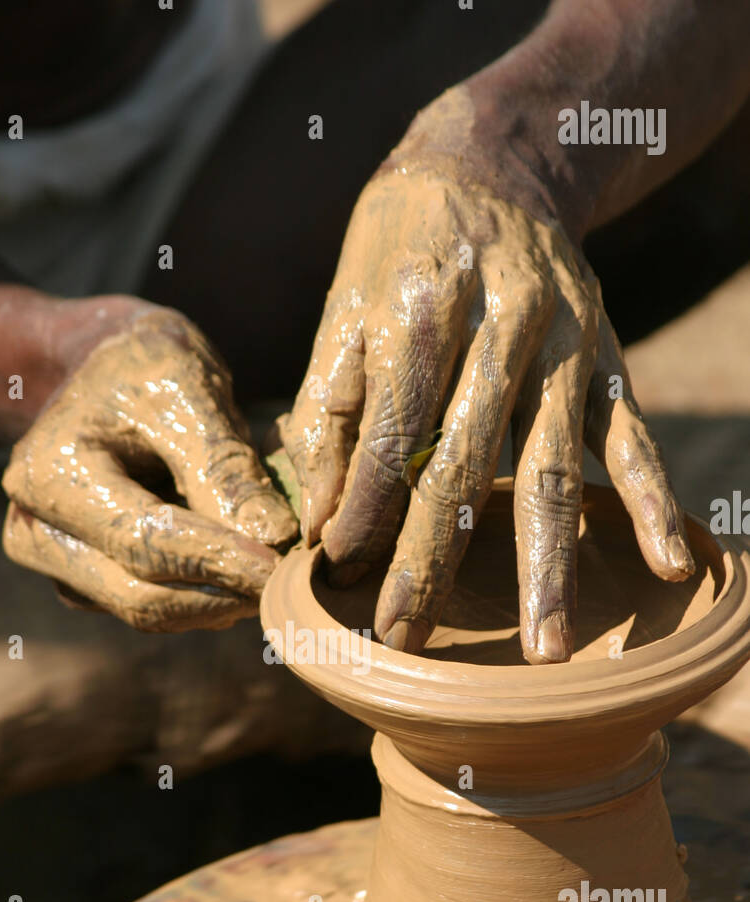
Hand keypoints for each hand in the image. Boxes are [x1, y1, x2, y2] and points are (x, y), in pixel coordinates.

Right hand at [3, 299, 296, 630]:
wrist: (103, 367)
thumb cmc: (146, 366)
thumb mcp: (189, 389)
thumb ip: (226, 466)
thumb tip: (274, 539)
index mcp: (50, 474)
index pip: (145, 541)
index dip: (219, 562)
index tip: (283, 567)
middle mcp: (35, 527)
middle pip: (139, 594)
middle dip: (221, 594)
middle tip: (289, 581)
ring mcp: (54, 560)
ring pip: (146, 610)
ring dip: (214, 602)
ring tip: (270, 570)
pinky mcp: (80, 578)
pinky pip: (145, 605)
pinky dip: (198, 595)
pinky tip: (236, 567)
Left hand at [280, 91, 693, 663]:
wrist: (493, 163)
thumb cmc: (399, 254)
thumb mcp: (346, 311)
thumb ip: (329, 414)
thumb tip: (320, 523)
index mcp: (417, 314)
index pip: (388, 433)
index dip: (363, 508)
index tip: (339, 575)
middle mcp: (494, 330)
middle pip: (463, 466)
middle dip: (434, 561)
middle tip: (410, 641)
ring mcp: (560, 347)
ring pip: (551, 468)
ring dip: (548, 563)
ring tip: (547, 647)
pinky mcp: (603, 358)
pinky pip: (630, 438)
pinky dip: (652, 502)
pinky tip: (671, 566)